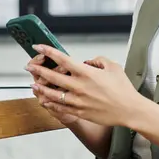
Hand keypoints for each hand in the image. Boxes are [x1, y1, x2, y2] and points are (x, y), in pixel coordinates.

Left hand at [26, 45, 140, 126]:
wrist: (129, 110)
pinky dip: (51, 103)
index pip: (62, 59)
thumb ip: (97, 60)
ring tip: (33, 84)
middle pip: (52, 76)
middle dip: (38, 70)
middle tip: (29, 66)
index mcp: (86, 73)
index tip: (38, 46)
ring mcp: (78, 101)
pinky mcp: (79, 112)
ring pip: (53, 94)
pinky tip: (45, 100)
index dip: (48, 51)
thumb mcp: (112, 66)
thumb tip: (86, 62)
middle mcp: (79, 87)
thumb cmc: (123, 88)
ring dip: (41, 88)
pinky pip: (60, 108)